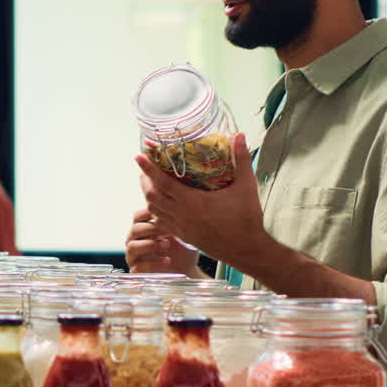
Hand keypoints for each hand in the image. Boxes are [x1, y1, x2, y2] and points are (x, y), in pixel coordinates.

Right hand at [124, 208, 199, 274]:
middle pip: (134, 229)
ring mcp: (134, 256)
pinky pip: (138, 266)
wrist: (187, 271)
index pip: (137, 216)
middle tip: (166, 229)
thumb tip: (177, 202)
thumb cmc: (183, 249)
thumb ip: (174, 219)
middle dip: (151, 228)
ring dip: (150, 244)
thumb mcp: (180, 232)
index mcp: (143, 229)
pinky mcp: (137, 271)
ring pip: (132, 247)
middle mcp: (135, 241)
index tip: (163, 215)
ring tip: (166, 245)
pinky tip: (167, 260)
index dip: (148, 214)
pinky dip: (153, 263)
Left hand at [135, 133, 266, 266]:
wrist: (247, 251)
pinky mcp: (183, 236)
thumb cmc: (247, 219)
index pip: (163, 183)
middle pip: (151, 196)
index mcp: (193, 202)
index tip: (139, 156)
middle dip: (145, 180)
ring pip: (154, 210)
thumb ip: (242, 159)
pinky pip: (161, 222)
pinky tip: (162, 203)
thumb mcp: (246, 187)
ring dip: (149, 196)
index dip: (149, 169)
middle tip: (146, 168)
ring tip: (151, 183)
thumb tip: (240, 136)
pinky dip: (157, 211)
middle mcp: (182, 215)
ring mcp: (181, 227)